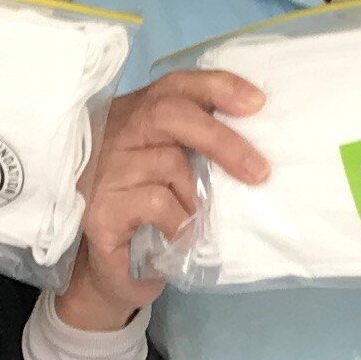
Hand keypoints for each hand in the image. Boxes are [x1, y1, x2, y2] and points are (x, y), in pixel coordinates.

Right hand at [56, 71, 267, 330]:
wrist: (106, 274)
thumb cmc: (148, 218)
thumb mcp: (173, 174)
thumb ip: (196, 149)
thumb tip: (255, 146)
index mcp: (134, 117)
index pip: (174, 85)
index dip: (216, 87)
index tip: (257, 102)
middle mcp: (114, 135)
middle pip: (169, 114)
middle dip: (221, 139)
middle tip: (259, 171)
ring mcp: (103, 171)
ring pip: (169, 164)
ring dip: (196, 197)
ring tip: (194, 221)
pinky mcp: (100, 209)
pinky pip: (158, 203)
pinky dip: (180, 222)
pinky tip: (177, 239)